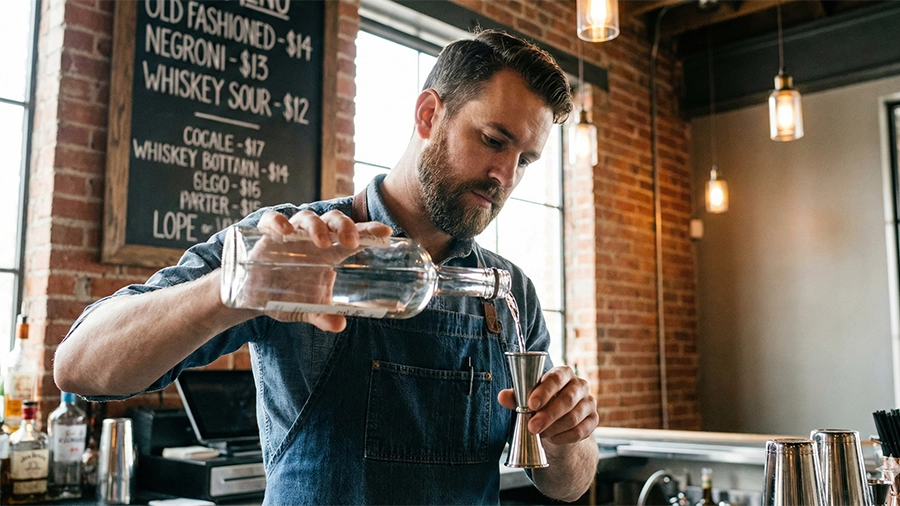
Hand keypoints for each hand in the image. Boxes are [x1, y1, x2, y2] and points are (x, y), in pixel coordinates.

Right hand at [249, 209, 391, 331]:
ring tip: (323, 243)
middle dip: (345, 227)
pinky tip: (285, 231)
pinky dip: (278, 222)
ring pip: (308, 217)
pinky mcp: (267, 235)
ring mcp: (291, 235)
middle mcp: (313, 239)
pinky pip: (272, 220)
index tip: (385, 232)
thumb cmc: (288, 296)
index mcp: (330, 252)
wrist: (254, 297)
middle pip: (334, 220)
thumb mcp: (308, 309)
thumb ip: (323, 316)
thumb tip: (339, 326)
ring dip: (318, 227)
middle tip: (352, 242)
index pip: (354, 235)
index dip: (369, 230)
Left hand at [498, 365, 597, 444]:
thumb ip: (516, 397)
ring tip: (540, 434)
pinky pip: (582, 431)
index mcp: (563, 373)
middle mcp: (579, 385)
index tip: (531, 404)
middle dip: (548, 415)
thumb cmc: (541, 403)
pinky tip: (553, 439)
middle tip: (532, 427)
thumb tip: (502, 397)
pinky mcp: (593, 419)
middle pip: (567, 399)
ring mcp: (589, 402)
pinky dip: (565, 437)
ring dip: (554, 428)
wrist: (557, 421)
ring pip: (574, 417)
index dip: (544, 391)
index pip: (556, 378)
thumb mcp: (527, 398)